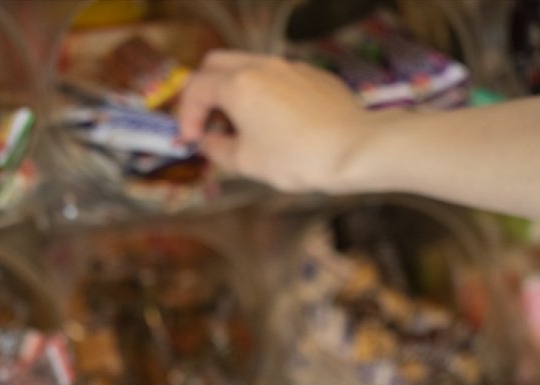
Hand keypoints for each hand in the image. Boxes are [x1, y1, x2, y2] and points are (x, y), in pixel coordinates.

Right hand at [177, 51, 376, 192]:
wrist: (353, 149)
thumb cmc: (297, 158)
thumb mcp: (247, 163)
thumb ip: (218, 150)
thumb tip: (208, 143)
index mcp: (238, 85)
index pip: (196, 89)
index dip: (186, 116)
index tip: (190, 139)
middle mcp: (261, 66)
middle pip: (216, 64)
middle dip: (204, 92)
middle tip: (208, 123)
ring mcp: (289, 66)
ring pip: (248, 66)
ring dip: (234, 91)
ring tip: (241, 125)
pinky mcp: (312, 75)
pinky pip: (277, 76)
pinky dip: (264, 93)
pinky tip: (275, 123)